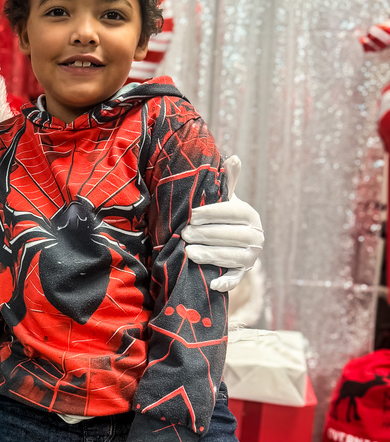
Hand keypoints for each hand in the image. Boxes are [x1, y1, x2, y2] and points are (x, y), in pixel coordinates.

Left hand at [181, 155, 263, 292]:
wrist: (229, 241)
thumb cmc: (221, 216)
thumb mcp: (225, 199)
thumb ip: (228, 181)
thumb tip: (235, 158)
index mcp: (251, 215)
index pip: (233, 213)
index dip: (213, 213)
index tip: (193, 214)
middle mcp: (256, 236)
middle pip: (232, 236)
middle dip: (207, 235)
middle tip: (185, 234)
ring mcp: (251, 257)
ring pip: (232, 257)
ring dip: (210, 255)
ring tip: (189, 252)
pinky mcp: (243, 273)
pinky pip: (236, 280)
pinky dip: (226, 283)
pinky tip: (212, 284)